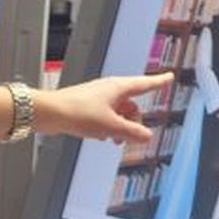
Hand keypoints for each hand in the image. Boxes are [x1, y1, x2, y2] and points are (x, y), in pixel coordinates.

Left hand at [28, 73, 173, 142]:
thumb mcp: (111, 126)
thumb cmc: (78, 113)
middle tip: (130, 138)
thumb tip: (147, 136)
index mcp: (118, 88)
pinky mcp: (88, 107)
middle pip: (132, 105)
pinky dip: (108, 127)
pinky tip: (101, 137)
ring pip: (119, 113)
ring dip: (121, 127)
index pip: (145, 84)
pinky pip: (107, 117)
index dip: (159, 82)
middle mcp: (109, 90)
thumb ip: (131, 132)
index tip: (169, 77)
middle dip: (134, 122)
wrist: (49, 113)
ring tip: (113, 140)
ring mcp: (98, 98)